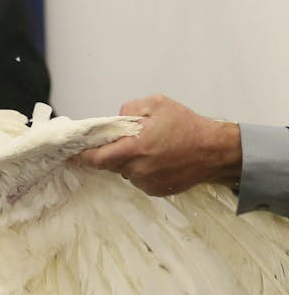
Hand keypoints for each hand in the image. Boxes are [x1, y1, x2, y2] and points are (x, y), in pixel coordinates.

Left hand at [80, 94, 241, 195]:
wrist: (216, 151)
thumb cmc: (188, 126)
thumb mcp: (157, 104)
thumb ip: (129, 109)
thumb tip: (114, 120)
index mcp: (134, 148)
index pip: (96, 158)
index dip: (85, 155)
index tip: (78, 150)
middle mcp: (137, 169)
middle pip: (109, 164)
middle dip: (111, 153)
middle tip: (124, 141)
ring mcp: (146, 183)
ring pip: (124, 172)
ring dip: (128, 161)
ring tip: (149, 148)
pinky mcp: (155, 190)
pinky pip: (139, 180)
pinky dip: (141, 170)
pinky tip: (158, 159)